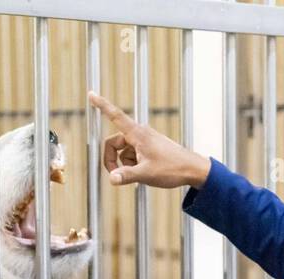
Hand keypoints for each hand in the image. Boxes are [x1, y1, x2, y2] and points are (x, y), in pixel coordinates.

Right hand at [88, 90, 211, 188]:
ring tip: (139, 175)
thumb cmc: (173, 168)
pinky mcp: (149, 148)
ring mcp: (145, 141)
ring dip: (125, 165)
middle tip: (116, 176)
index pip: (115, 116)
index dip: (102, 105)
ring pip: (124, 152)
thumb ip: (127, 176)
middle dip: (112, 159)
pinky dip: (133, 165)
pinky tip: (144, 173)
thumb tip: (112, 179)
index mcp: (137, 134)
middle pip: (114, 143)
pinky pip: (133, 155)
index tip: (91, 94)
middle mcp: (140, 134)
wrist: (192, 169)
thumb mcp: (146, 174)